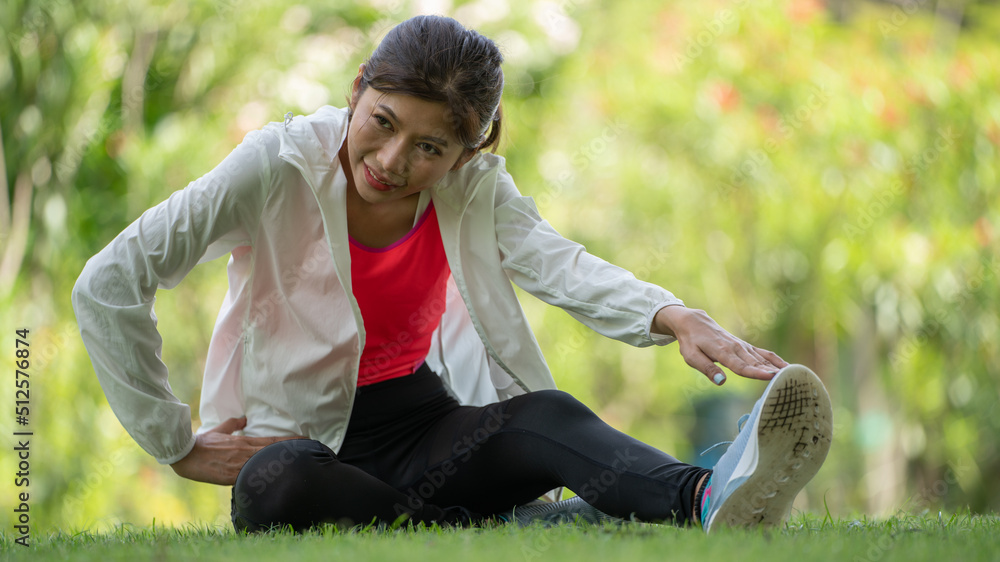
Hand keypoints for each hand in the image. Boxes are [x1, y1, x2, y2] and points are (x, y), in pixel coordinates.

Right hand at [170, 417, 304, 485]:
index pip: (272, 441)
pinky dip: (265, 479)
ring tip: (299, 465)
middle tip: (309, 451)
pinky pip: (253, 478)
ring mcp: (240, 466)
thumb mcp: (220, 429)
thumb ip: (234, 424)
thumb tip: (244, 418)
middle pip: (274, 453)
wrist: (187, 455)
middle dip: (291, 453)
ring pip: (267, 465)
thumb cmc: (203, 442)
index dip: (289, 441)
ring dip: (282, 465)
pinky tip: (278, 481)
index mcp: (244, 441)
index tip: (304, 439)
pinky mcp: (232, 477)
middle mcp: (245, 452)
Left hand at [652, 305, 787, 384]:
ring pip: (762, 358)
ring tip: (793, 377)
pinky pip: (762, 352)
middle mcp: (735, 348)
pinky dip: (775, 359)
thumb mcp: (691, 356)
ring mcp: (742, 346)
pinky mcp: (744, 345)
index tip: (772, 377)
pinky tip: (787, 367)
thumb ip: (707, 368)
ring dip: (777, 367)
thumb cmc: (690, 341)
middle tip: (789, 382)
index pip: (741, 366)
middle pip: (756, 363)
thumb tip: (721, 381)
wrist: (693, 321)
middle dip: (771, 373)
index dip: (756, 373)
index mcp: (722, 352)